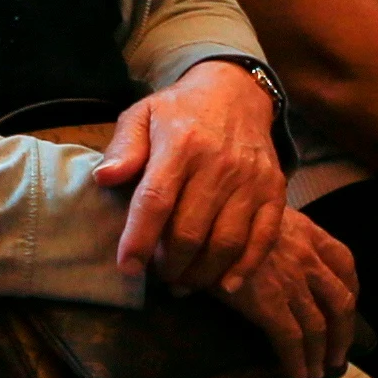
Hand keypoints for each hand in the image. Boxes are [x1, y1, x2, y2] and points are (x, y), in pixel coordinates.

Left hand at [89, 60, 285, 290]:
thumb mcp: (142, 115)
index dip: (139, 239)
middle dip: (169, 264)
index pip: (156, 200)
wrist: (235, 93)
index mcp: (181, 144)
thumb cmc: (180, 111)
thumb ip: (123, 148)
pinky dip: (245, 268)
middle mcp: (219, 164)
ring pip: (226, 242)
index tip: (127, 267)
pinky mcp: (275, 190)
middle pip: (191, 231)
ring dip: (202, 273)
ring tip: (182, 283)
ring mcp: (251, 180)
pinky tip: (224, 284)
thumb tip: (103, 178)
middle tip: (157, 275)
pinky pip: (264, 238)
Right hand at [210, 210, 357, 377]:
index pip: (344, 261)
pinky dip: (297, 360)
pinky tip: (297, 374)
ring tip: (317, 370)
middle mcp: (306, 256)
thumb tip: (256, 254)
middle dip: (344, 332)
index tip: (347, 305)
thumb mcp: (254, 212)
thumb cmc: (218, 213)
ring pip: (319, 325)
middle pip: (341, 301)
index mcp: (306, 230)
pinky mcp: (269, 303)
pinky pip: (292, 338)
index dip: (350, 289)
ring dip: (322, 353)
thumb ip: (267, 231)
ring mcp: (290, 281)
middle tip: (338, 353)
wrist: (198, 220)